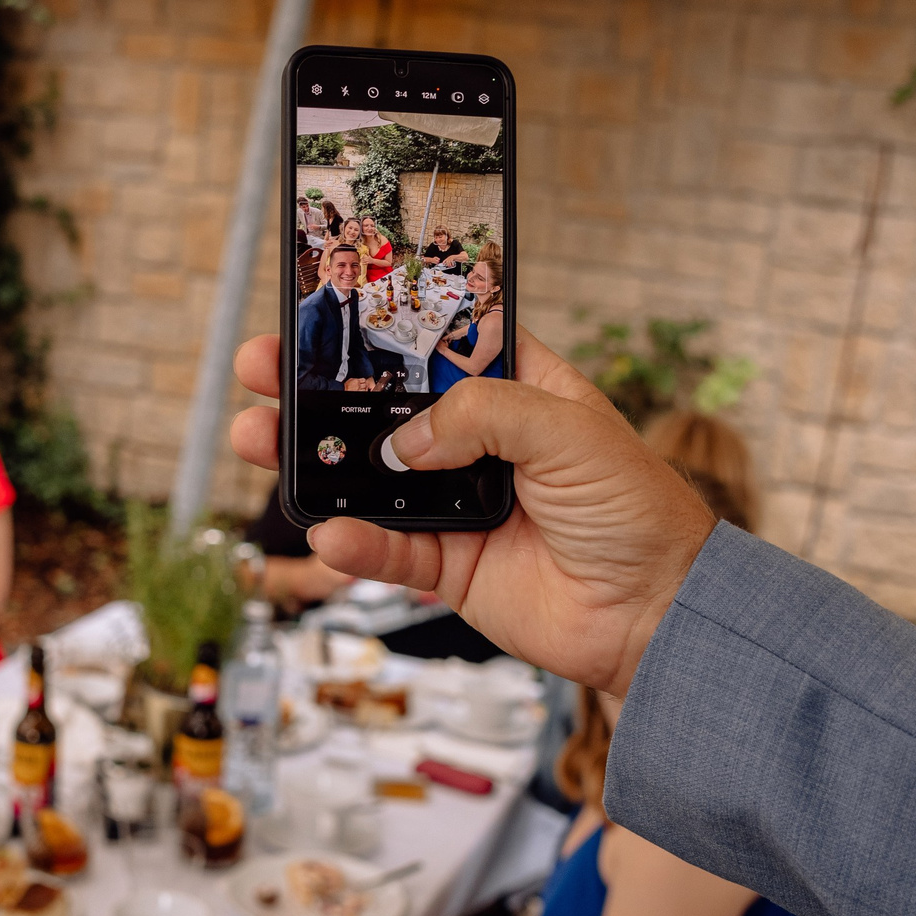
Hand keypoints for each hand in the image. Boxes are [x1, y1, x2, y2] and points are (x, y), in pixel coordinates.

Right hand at [230, 327, 715, 697]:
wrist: (657, 614)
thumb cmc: (638, 511)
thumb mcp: (568, 430)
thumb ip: (482, 415)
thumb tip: (405, 440)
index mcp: (518, 389)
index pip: (439, 341)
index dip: (386, 324)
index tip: (330, 302)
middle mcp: (481, 443)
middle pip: (385, 407)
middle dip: (320, 389)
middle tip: (263, 367)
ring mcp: (459, 505)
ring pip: (370, 477)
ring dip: (314, 460)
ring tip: (258, 440)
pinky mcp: (450, 566)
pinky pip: (387, 550)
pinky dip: (353, 542)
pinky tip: (326, 530)